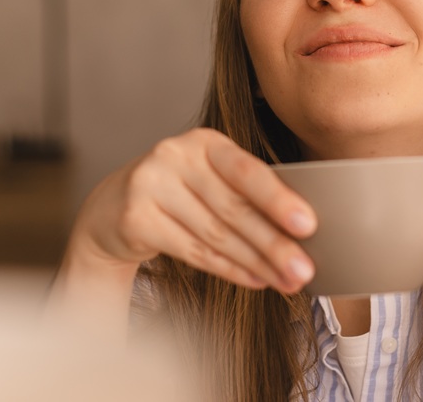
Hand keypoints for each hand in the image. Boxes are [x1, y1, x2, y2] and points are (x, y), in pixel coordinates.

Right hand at [66, 128, 317, 292]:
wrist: (114, 208)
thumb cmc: (182, 193)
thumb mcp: (212, 180)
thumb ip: (249, 195)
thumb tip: (300, 232)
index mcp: (205, 142)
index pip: (247, 171)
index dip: (278, 199)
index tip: (308, 224)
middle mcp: (174, 156)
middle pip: (234, 208)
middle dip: (274, 243)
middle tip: (304, 270)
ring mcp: (150, 186)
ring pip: (216, 234)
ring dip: (256, 262)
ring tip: (286, 280)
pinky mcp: (135, 219)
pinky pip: (193, 251)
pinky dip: (229, 269)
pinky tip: (255, 279)